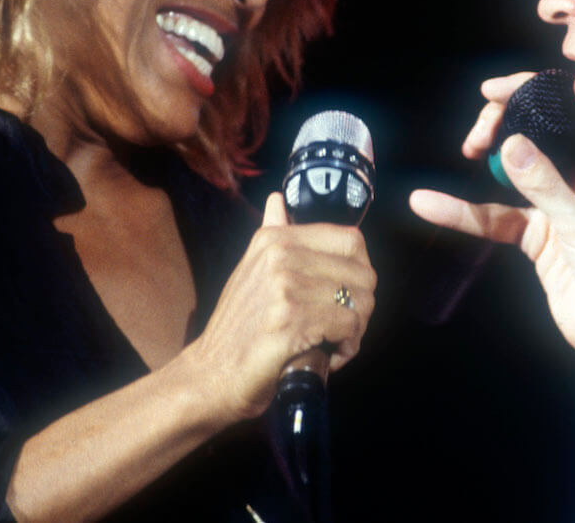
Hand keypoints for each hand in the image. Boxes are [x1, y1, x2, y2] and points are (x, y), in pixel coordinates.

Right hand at [181, 193, 375, 421]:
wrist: (212, 374)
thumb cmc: (238, 328)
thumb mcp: (251, 271)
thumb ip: (272, 234)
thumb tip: (277, 201)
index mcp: (275, 239)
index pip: (352, 241)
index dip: (360, 272)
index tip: (347, 296)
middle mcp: (281, 256)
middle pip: (362, 274)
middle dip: (362, 306)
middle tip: (343, 327)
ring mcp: (285, 286)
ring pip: (360, 302)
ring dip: (355, 330)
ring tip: (334, 342)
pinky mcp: (292, 320)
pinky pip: (348, 326)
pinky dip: (348, 346)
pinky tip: (330, 356)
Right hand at [410, 72, 574, 365]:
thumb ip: (544, 184)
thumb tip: (508, 143)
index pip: (568, 116)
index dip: (533, 96)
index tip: (495, 91)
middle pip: (536, 138)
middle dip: (504, 125)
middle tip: (479, 130)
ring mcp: (558, 208)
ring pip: (512, 173)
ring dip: (485, 161)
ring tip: (465, 149)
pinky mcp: (537, 237)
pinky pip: (494, 218)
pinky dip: (463, 213)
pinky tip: (430, 204)